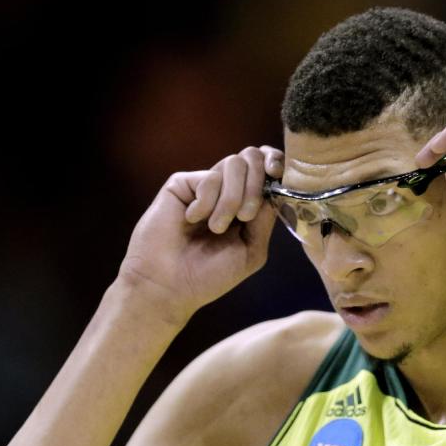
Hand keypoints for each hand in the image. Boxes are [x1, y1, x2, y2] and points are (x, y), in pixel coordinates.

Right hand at [117, 145, 283, 321]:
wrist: (168, 286)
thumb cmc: (209, 276)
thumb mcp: (251, 251)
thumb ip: (265, 218)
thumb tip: (274, 185)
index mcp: (247, 205)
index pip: (269, 167)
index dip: (277, 162)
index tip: (276, 175)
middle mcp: (227, 191)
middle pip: (254, 158)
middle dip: (256, 185)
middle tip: (244, 217)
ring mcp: (204, 186)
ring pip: (234, 164)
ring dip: (231, 199)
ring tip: (215, 228)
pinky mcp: (181, 184)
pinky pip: (209, 178)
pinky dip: (206, 203)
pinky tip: (191, 221)